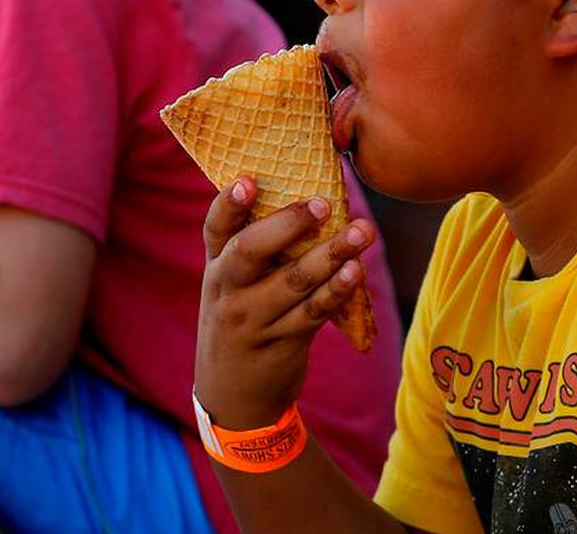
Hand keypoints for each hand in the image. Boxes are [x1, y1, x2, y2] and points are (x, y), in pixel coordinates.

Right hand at [194, 177, 375, 430]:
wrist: (233, 395)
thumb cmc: (240, 320)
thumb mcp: (230, 286)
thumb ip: (252, 248)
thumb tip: (304, 196)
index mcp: (215, 267)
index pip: (215, 228)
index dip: (229, 203)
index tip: (249, 181)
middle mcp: (228, 290)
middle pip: (251, 250)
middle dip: (288, 224)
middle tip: (323, 203)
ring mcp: (253, 319)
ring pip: (293, 280)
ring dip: (330, 254)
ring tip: (361, 231)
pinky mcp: (281, 342)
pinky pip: (313, 312)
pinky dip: (336, 291)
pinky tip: (355, 271)